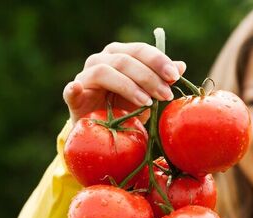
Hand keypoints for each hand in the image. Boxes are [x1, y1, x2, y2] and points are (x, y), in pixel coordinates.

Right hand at [63, 42, 185, 123]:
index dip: (158, 61)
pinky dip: (74, 89)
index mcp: (121, 54)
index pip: (140, 50)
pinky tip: (79, 89)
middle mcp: (102, 60)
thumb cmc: (127, 108)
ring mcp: (85, 76)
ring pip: (105, 72)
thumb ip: (162, 80)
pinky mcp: (73, 96)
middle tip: (166, 95)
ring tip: (147, 102)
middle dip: (149, 77)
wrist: (104, 131)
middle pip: (125, 60)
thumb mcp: (148, 94)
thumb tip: (181, 66)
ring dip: (128, 86)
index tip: (174, 76)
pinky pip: (71, 90)